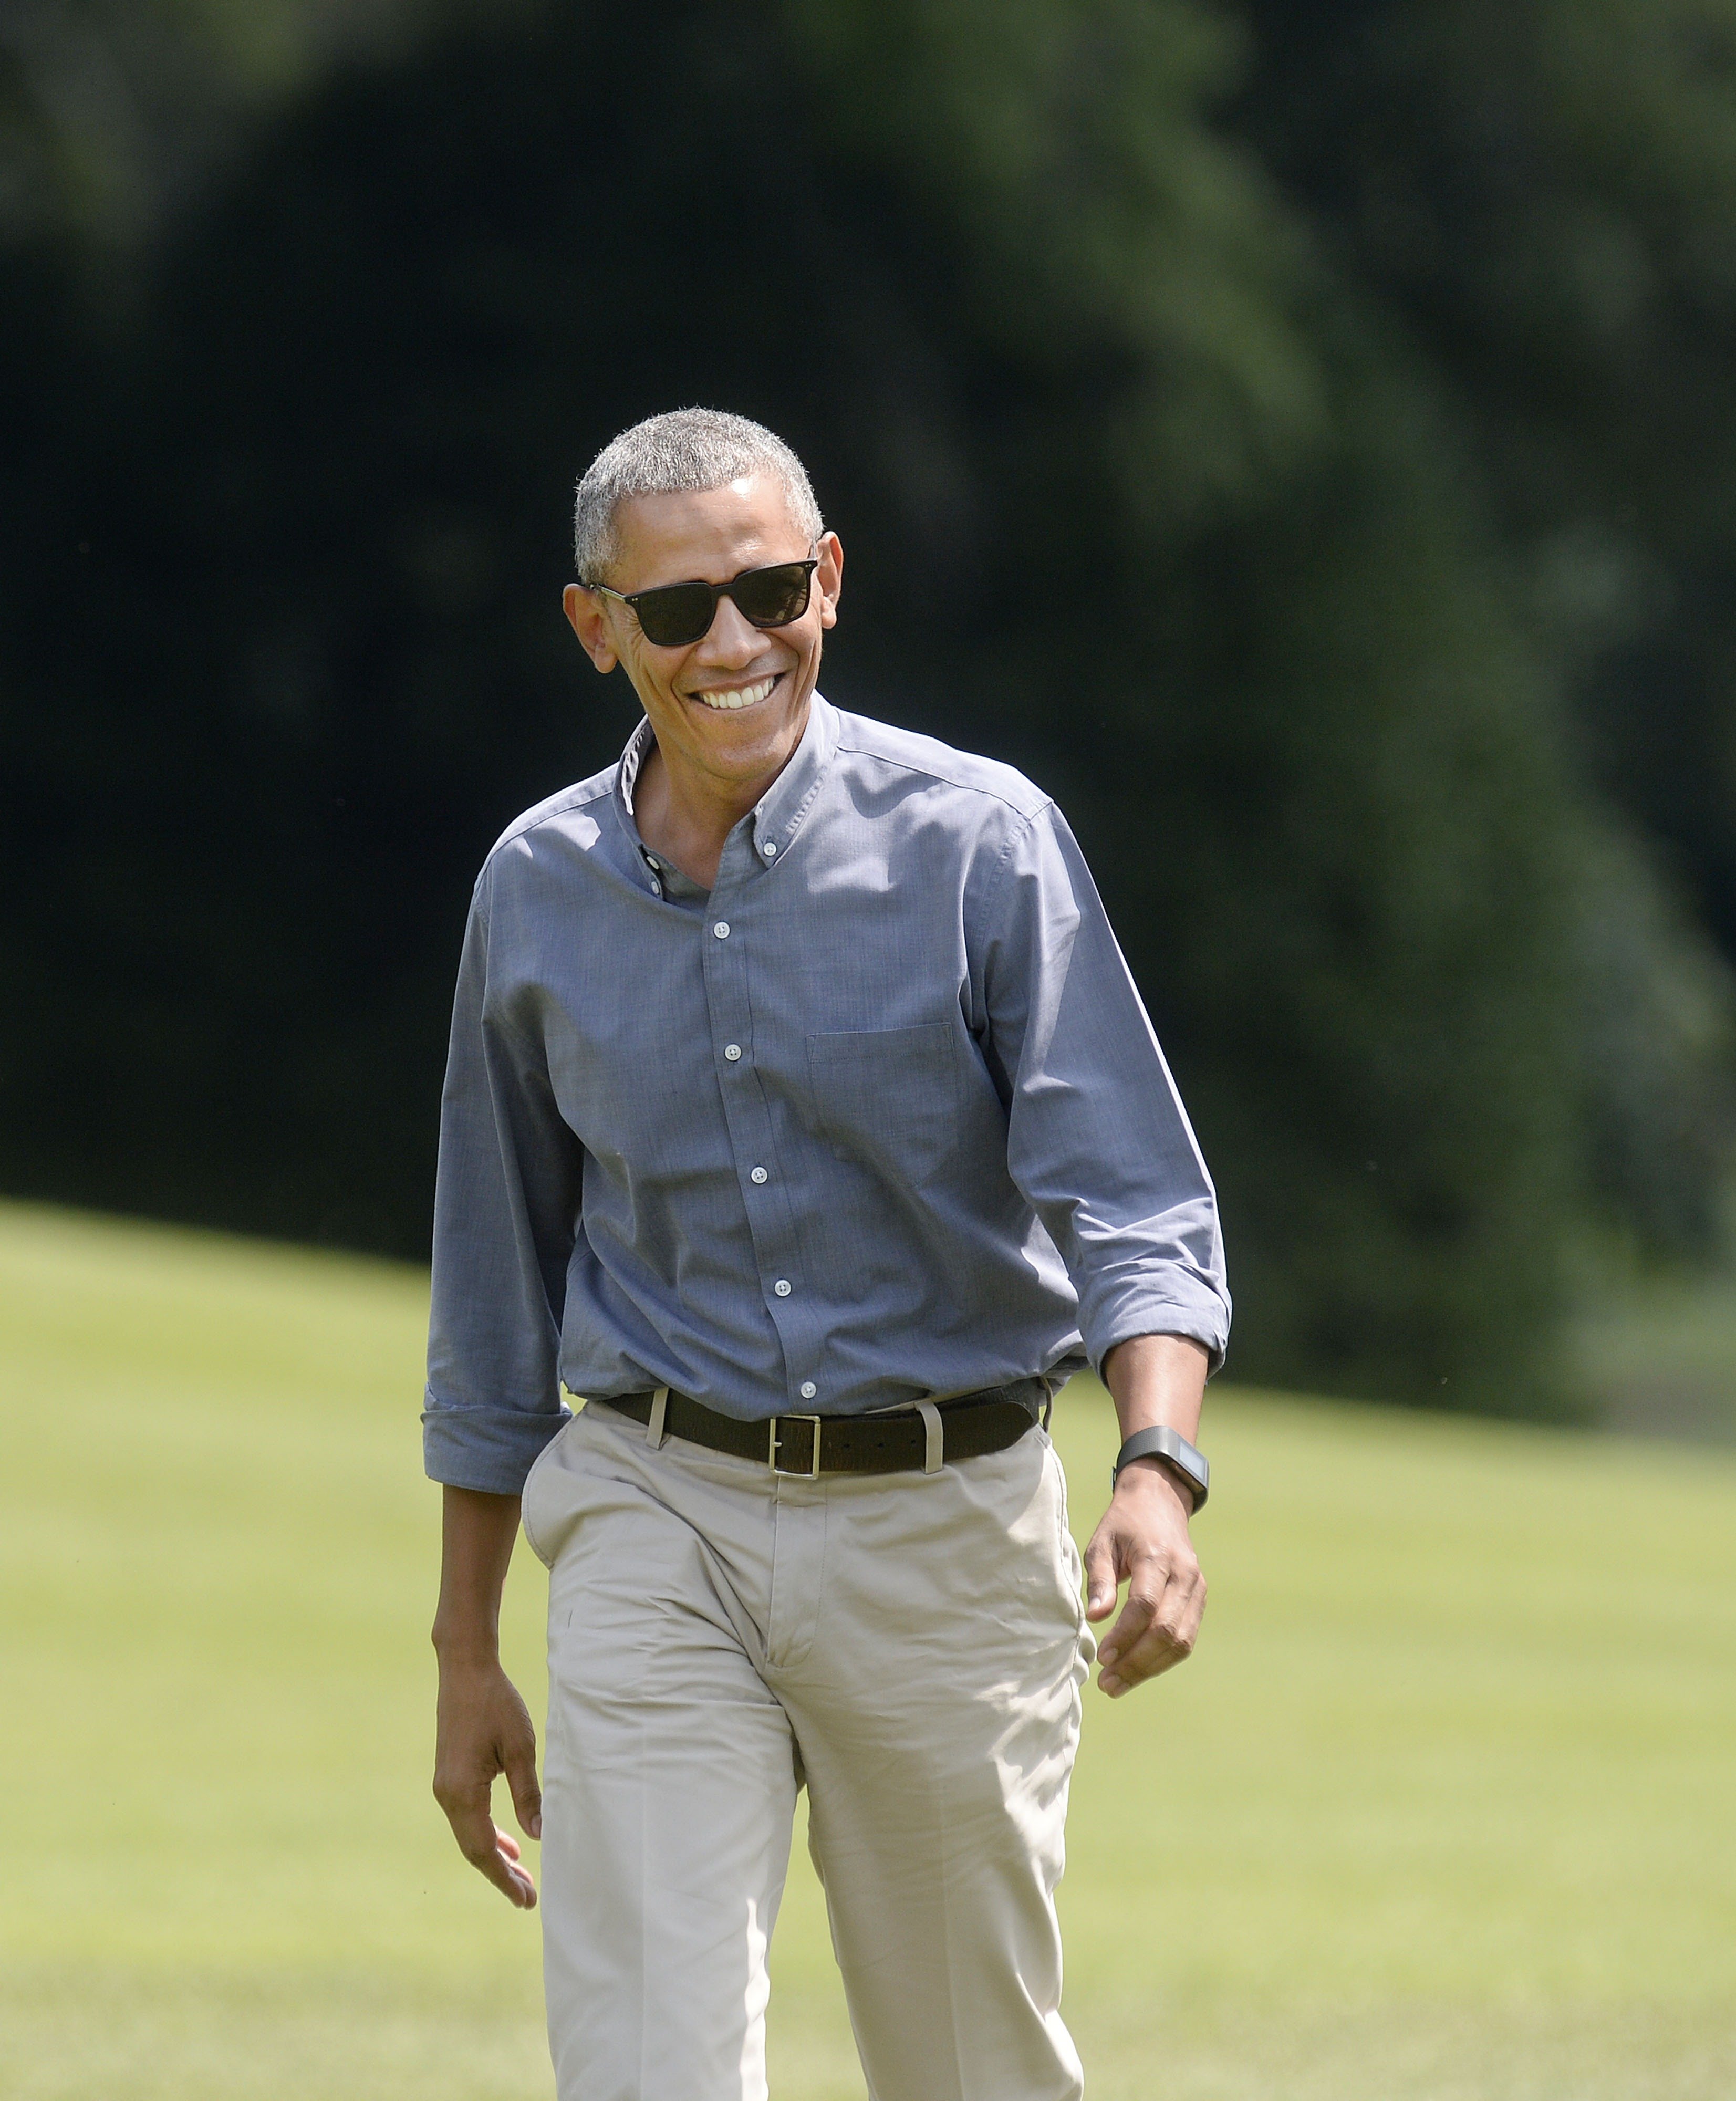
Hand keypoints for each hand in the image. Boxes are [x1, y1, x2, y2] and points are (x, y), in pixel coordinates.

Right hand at [432, 1653, 541, 1906]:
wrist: (465, 1671)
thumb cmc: (496, 1704)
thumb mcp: (521, 1749)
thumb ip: (528, 1794)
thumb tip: (538, 1835)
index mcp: (463, 1793)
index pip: (484, 1850)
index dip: (505, 1878)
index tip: (526, 1900)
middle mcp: (447, 1796)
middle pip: (474, 1850)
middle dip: (501, 1875)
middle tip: (528, 1896)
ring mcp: (445, 1787)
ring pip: (469, 1836)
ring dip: (494, 1856)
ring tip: (521, 1875)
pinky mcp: (449, 1777)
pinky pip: (467, 1817)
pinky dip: (486, 1833)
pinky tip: (506, 1840)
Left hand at [1082, 1459, 1205, 1695]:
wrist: (1160, 1503)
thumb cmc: (1123, 1525)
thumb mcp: (1102, 1542)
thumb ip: (1099, 1579)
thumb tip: (1095, 1618)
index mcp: (1158, 1557)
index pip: (1146, 1605)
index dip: (1125, 1635)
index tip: (1102, 1656)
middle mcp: (1184, 1574)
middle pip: (1166, 1630)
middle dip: (1136, 1662)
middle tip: (1107, 1682)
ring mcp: (1197, 1588)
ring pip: (1181, 1641)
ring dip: (1149, 1668)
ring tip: (1117, 1684)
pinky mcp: (1200, 1599)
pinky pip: (1186, 1638)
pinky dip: (1163, 1659)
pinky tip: (1137, 1670)